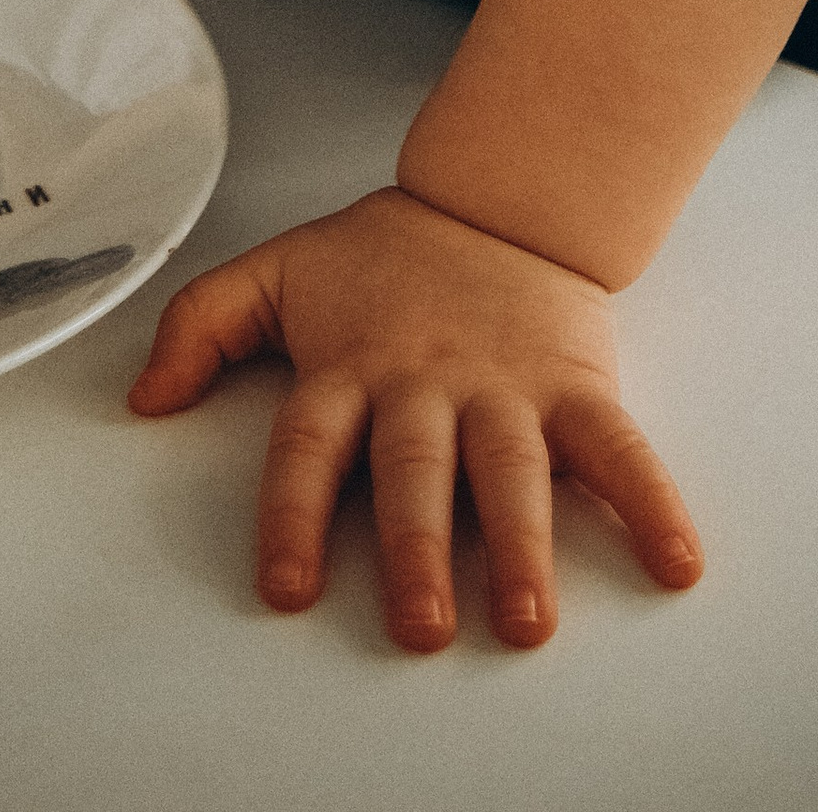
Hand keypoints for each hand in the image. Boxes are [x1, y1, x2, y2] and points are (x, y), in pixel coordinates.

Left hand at [128, 188, 700, 653]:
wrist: (499, 194)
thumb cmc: (388, 255)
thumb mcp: (280, 270)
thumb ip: (201, 323)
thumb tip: (143, 395)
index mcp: (352, 365)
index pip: (310, 445)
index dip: (291, 513)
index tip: (285, 588)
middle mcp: (427, 383)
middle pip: (416, 469)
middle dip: (419, 549)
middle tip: (422, 623)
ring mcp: (506, 386)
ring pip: (512, 468)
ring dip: (524, 545)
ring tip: (529, 617)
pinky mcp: (575, 384)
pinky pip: (618, 447)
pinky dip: (651, 502)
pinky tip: (674, 560)